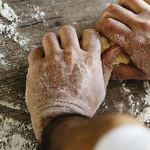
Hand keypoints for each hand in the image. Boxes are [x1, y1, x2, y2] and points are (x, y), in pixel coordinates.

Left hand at [26, 26, 119, 141]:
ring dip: (50, 44)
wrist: (62, 119)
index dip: (86, 36)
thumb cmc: (83, 106)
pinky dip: (37, 56)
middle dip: (66, 37)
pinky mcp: (37, 66)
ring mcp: (53, 60)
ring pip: (49, 37)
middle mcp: (71, 56)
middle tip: (64, 47)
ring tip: (51, 54)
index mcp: (89, 59)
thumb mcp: (101, 86)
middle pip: (68, 30)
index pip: (90, 34)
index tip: (82, 43)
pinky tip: (41, 65)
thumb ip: (106, 65)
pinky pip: (35, 51)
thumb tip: (115, 49)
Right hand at [95, 0, 149, 82]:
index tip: (102, 30)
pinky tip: (141, 8)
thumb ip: (122, 71)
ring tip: (124, 13)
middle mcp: (141, 24)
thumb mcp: (144, 75)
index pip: (107, 25)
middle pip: (113, 9)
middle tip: (110, 21)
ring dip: (121, 5)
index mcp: (133, 42)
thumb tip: (106, 69)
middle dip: (107, 15)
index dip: (100, 26)